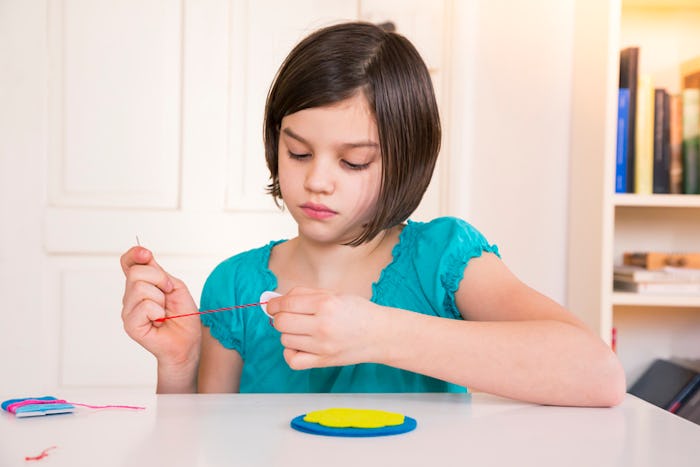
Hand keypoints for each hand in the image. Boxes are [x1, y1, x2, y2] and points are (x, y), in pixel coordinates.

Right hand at [120, 246, 200, 368]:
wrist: (188, 341)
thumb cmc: (183, 316)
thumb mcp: (176, 287)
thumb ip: (159, 272)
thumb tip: (144, 256)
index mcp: (141, 285)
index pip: (128, 263)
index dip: (134, 254)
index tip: (146, 254)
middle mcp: (131, 296)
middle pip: (136, 272)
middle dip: (160, 279)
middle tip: (169, 294)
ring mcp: (128, 310)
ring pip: (140, 288)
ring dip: (160, 298)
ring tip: (164, 311)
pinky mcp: (130, 324)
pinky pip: (144, 306)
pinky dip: (158, 312)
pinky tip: (160, 321)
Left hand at [265, 287, 383, 369]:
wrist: (380, 334)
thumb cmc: (359, 312)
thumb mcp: (334, 294)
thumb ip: (305, 294)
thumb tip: (279, 299)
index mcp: (325, 304)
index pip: (286, 304)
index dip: (274, 304)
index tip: (273, 305)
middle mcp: (322, 325)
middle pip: (281, 322)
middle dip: (280, 317)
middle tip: (288, 316)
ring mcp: (322, 346)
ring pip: (285, 340)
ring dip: (288, 334)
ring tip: (302, 329)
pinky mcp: (323, 361)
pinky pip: (293, 360)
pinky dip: (291, 353)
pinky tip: (299, 345)